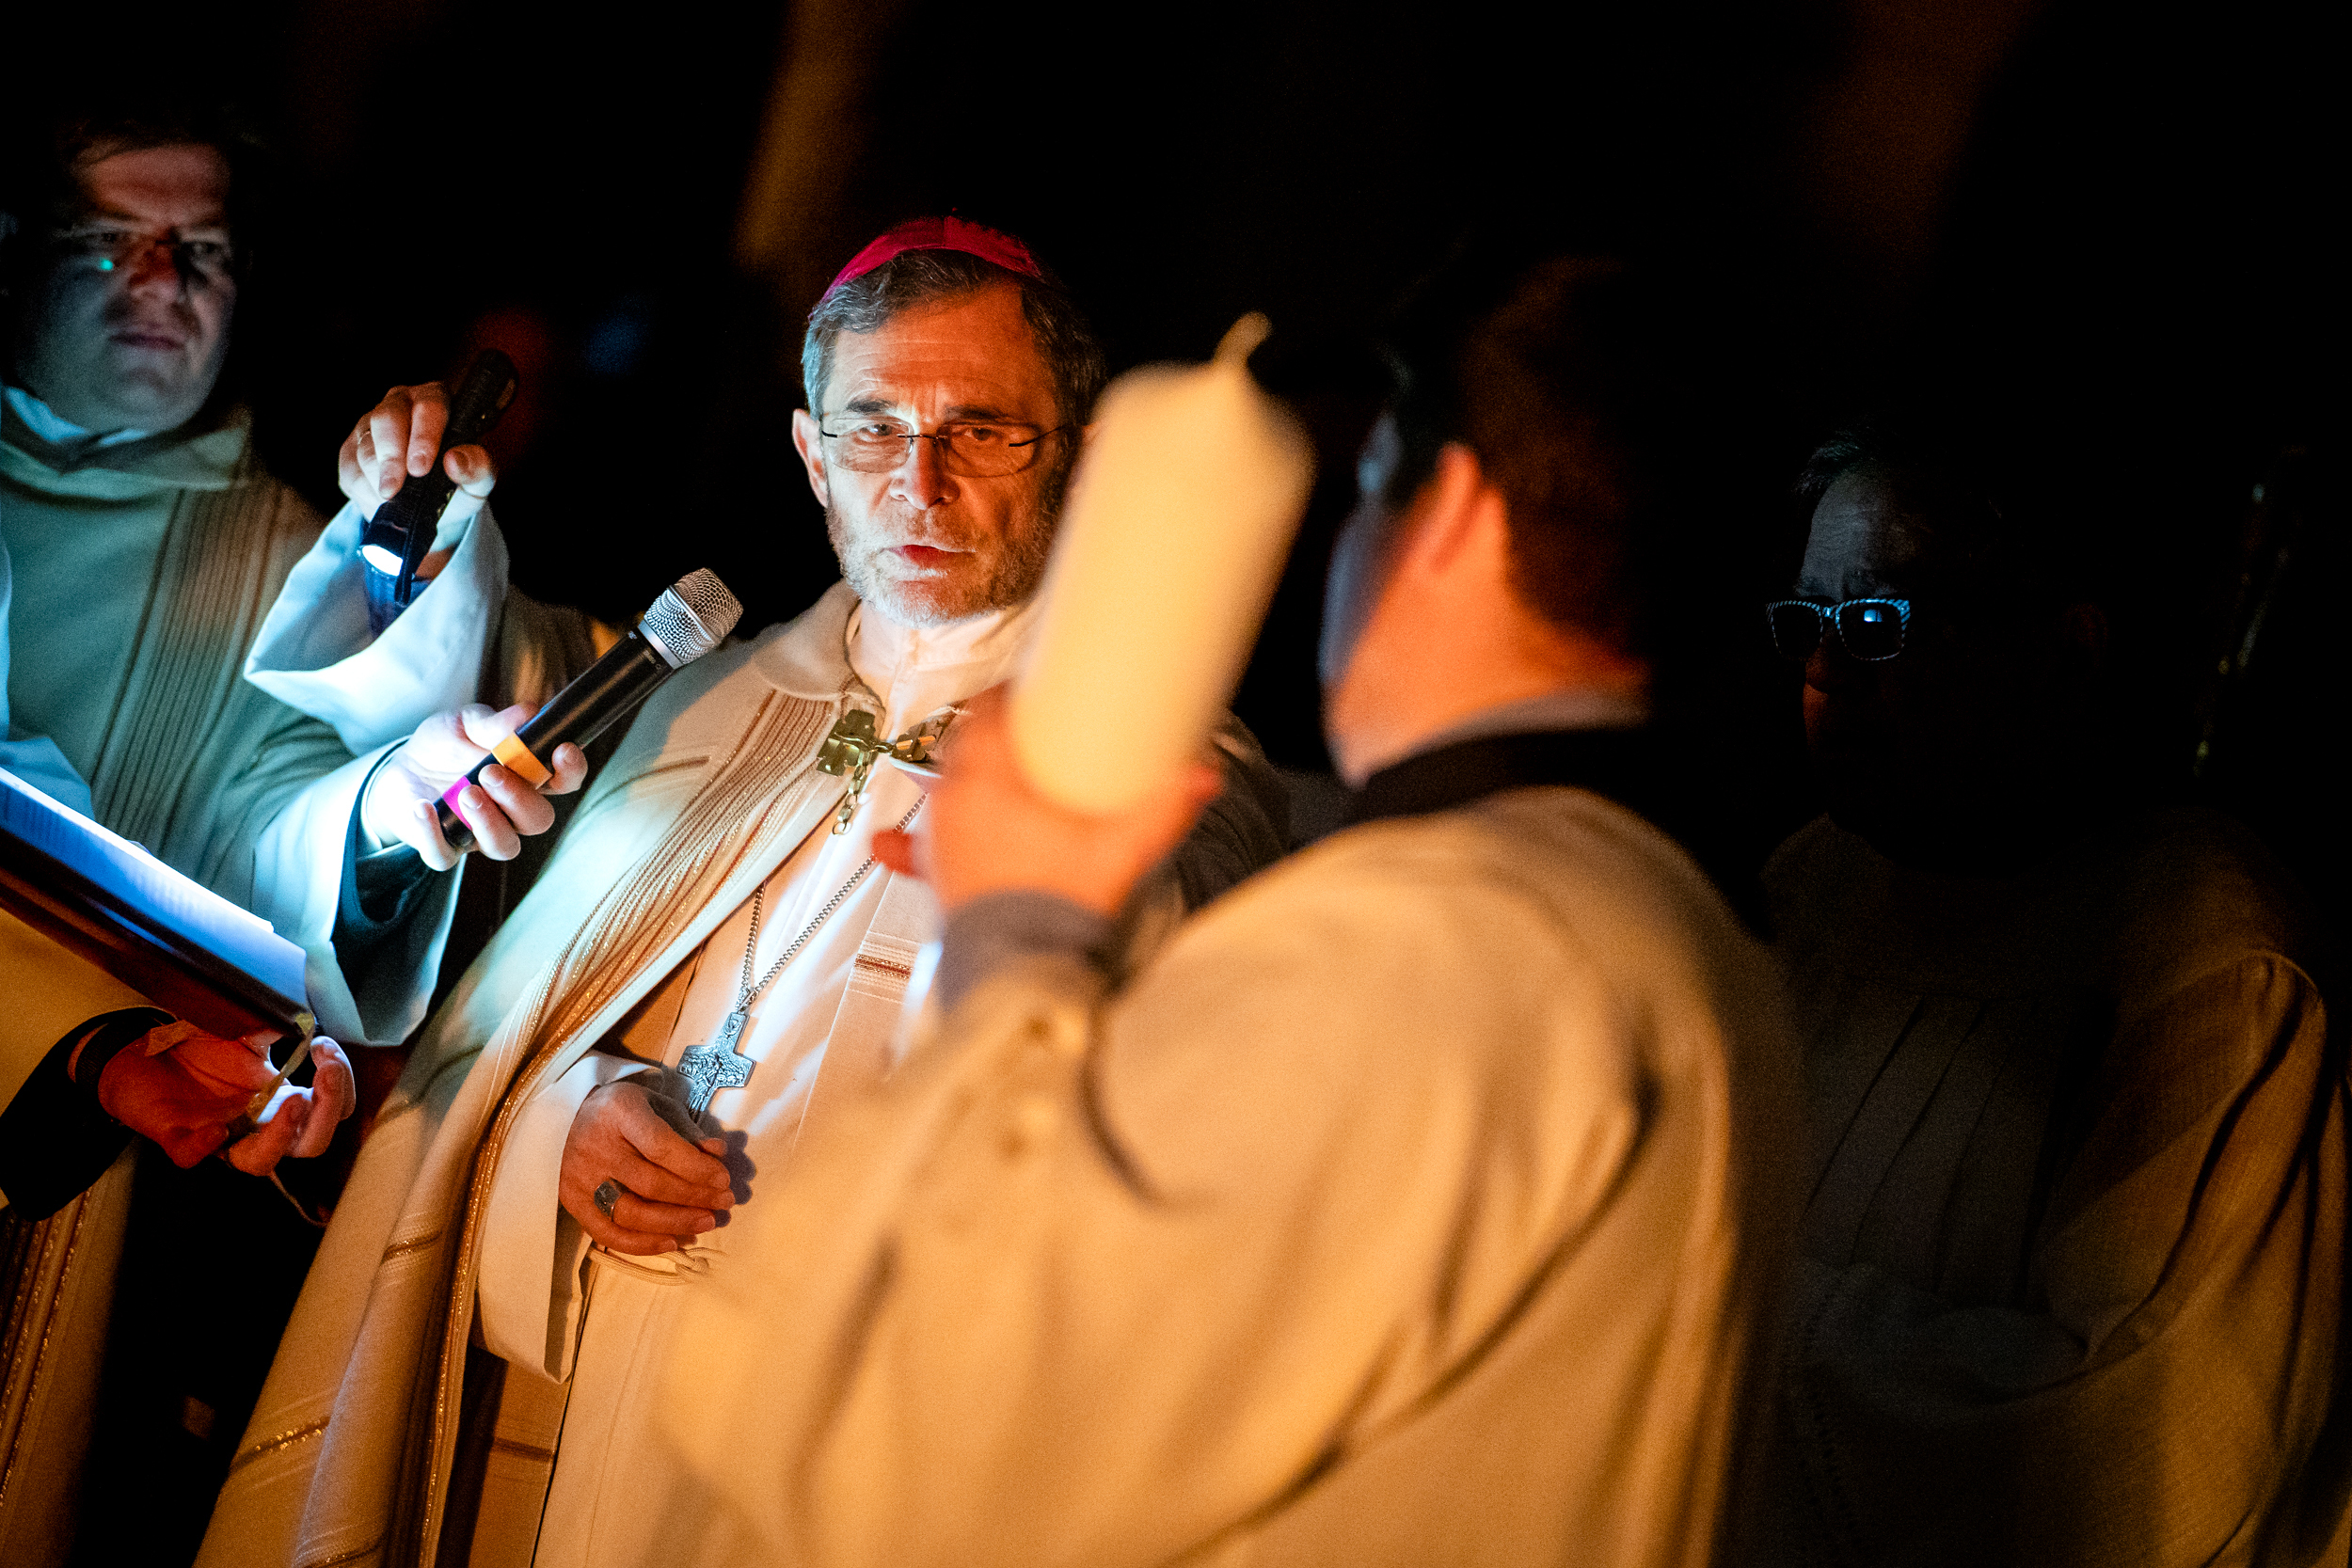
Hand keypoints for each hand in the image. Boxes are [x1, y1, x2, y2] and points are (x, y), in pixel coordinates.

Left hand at [93, 1027, 350, 1170]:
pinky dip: (205, 1144)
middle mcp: (256, 1125)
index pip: (328, 1111)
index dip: (339, 1086)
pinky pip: (192, 1154)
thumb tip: (304, 1017)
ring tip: (295, 1103)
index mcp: (278, 1100)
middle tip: (326, 1073)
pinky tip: (217, 1127)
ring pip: (259, 1162)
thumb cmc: (196, 1046)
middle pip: (309, 1144)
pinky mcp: (177, 1136)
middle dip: (327, 1112)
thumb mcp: (242, 1030)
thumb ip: (273, 1027)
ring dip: (282, 1136)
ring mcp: (219, 1135)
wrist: (140, 1053)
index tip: (324, 1048)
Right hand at [338, 381, 495, 569]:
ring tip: (392, 503)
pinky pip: (349, 465)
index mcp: (436, 401)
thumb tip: (455, 461)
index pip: (428, 406)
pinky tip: (379, 501)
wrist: (430, 506)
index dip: (422, 437)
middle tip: (393, 491)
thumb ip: (477, 469)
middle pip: (386, 419)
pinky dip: (363, 489)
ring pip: (365, 445)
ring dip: (376, 479)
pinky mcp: (351, 446)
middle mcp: (400, 404)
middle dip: (390, 459)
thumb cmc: (458, 483)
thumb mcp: (478, 481)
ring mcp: (371, 423)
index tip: (420, 469)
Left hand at [363, 703, 587, 870]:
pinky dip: (434, 834)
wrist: (400, 768)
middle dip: (519, 798)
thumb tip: (528, 712)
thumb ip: (493, 723)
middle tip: (490, 772)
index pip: (564, 782)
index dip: (570, 771)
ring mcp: (479, 834)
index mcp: (525, 778)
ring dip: (489, 822)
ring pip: (504, 846)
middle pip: (538, 819)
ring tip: (467, 793)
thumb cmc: (445, 746)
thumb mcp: (465, 724)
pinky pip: (445, 855)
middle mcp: (509, 811)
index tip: (563, 750)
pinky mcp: (443, 847)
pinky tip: (423, 807)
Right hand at [559, 1080, 733, 1254]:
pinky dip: (642, 1244)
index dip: (696, 1167)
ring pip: (632, 1213)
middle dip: (695, 1197)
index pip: (661, 1147)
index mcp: (619, 1113)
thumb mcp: (656, 1106)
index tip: (723, 1178)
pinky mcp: (573, 1204)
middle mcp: (597, 1148)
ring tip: (707, 1221)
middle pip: (651, 1184)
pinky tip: (672, 1242)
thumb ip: (686, 1130)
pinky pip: (608, 1233)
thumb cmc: (622, 1111)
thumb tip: (717, 1153)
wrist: (567, 1119)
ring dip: (675, 1222)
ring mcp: (581, 1179)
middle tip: (725, 1201)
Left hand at [872, 686, 1219, 916]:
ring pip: (944, 791)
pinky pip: (915, 853)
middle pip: (966, 747)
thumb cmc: (1059, 909)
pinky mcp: (937, 878)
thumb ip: (1165, 809)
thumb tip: (1206, 776)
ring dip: (964, 780)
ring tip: (994, 777)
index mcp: (988, 780)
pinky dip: (904, 846)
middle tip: (1031, 735)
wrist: (1020, 970)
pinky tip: (884, 844)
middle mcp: (954, 803)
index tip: (1032, 693)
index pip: (987, 712)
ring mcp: (940, 841)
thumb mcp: (1122, 852)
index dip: (1009, 696)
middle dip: (994, 738)